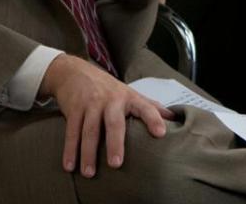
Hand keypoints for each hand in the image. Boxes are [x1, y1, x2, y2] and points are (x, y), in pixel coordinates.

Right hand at [39, 53, 171, 177]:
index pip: (146, 108)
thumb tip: (175, 118)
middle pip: (114, 123)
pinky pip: (72, 131)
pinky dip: (70, 150)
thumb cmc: (109, 89)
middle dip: (115, 143)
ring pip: (89, 130)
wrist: (75, 72)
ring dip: (88, 153)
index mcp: (129, 97)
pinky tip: (70, 165)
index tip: (161, 134)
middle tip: (116, 163)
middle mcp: (111, 100)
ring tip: (90, 173)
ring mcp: (91, 104)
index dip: (154, 119)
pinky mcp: (74, 108)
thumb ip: (151, 106)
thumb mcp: (131, 93)